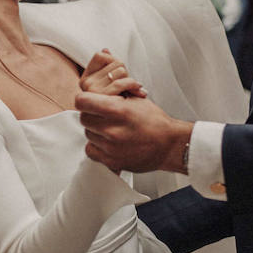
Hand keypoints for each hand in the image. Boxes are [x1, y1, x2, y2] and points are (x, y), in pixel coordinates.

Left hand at [76, 91, 191, 173]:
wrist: (169, 145)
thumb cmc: (155, 122)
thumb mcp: (136, 99)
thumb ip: (113, 95)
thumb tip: (96, 91)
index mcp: (118, 111)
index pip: (83, 101)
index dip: (85, 99)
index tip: (89, 101)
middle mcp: (112, 130)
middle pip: (84, 118)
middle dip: (91, 114)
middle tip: (103, 115)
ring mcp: (110, 148)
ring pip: (87, 134)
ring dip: (95, 130)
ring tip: (110, 129)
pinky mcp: (111, 161)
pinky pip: (91, 150)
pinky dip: (96, 146)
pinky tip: (107, 142)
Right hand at [79, 49, 145, 97]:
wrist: (130, 126)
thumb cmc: (122, 103)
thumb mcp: (114, 83)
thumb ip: (109, 67)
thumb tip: (105, 50)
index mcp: (87, 78)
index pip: (101, 55)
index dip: (114, 61)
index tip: (121, 72)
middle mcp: (85, 84)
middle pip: (113, 62)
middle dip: (125, 72)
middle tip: (130, 85)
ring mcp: (91, 92)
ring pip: (119, 71)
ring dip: (130, 80)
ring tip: (134, 89)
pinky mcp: (100, 99)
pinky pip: (119, 83)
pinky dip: (133, 85)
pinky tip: (139, 92)